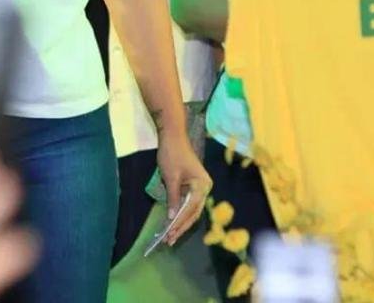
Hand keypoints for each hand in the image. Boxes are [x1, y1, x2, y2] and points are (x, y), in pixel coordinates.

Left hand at [156, 129, 211, 244]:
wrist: (173, 135)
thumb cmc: (172, 154)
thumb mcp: (171, 177)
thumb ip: (173, 198)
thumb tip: (172, 218)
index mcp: (202, 185)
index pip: (190, 209)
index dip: (180, 223)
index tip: (170, 234)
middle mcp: (205, 188)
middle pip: (193, 212)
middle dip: (181, 226)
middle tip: (169, 240)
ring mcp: (199, 187)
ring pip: (191, 210)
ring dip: (180, 222)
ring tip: (169, 235)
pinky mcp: (193, 186)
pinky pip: (187, 203)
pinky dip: (180, 212)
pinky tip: (172, 222)